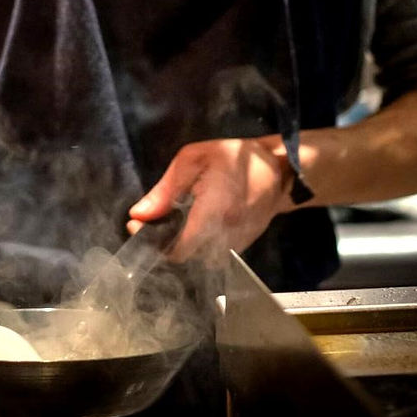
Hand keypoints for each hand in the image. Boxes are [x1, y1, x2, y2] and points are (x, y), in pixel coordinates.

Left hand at [127, 137, 291, 265]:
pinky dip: (198, 245)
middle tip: (150, 222)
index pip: (179, 249)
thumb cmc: (234, 157)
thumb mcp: (194, 159)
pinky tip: (192, 225)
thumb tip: (139, 214)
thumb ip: (166, 189)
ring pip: (199, 259)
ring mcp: (237, 245)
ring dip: (181, 245)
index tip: (137, 226)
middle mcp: (226, 235)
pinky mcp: (243, 248)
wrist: (278, 170)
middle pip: (186, 258)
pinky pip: (213, 256)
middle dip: (164, 243)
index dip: (155, 243)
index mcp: (214, 211)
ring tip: (170, 223)